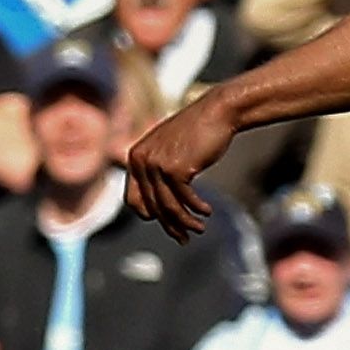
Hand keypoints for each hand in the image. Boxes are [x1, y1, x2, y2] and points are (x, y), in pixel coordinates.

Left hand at [118, 90, 232, 234]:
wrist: (216, 111)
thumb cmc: (195, 132)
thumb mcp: (168, 150)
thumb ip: (157, 172)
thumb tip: (154, 209)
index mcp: (134, 157)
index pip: (133, 200)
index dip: (150, 215)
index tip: (166, 222)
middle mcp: (140, 161)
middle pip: (152, 207)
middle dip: (170, 226)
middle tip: (184, 238)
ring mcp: (156, 165)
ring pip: (168, 207)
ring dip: (184, 223)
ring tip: (199, 229)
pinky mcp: (175, 169)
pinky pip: (185, 199)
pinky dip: (196, 209)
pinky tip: (207, 212)